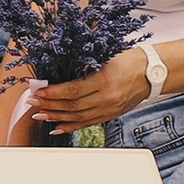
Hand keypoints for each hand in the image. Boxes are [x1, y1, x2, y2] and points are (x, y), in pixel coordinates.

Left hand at [28, 51, 154, 133]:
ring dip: (56, 117)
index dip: (52, 93)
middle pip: (72, 106)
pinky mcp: (110, 115)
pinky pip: (87, 123)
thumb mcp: (105, 57)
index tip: (37, 91)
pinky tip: (56, 127)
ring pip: (77, 118)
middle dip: (49, 105)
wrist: (151, 73)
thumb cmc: (130, 60)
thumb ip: (84, 65)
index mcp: (104, 80)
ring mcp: (109, 109)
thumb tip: (59, 71)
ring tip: (39, 115)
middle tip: (32, 103)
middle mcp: (106, 98)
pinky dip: (70, 127)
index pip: (72, 90)